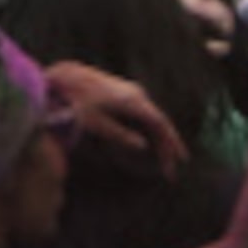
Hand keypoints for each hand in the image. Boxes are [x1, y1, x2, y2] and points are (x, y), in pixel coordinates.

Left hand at [43, 61, 184, 177]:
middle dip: (167, 146)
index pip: (160, 123)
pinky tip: (153, 144)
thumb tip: (143, 146)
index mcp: (133, 101)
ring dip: (160, 140)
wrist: (68, 77)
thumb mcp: (97, 123)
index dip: (171, 142)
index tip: (179, 160)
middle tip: (171, 170)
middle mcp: (137, 94)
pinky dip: (151, 131)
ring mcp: (133, 93)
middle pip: (159, 122)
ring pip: (153, 119)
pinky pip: (146, 115)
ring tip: (166, 160)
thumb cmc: (79, 102)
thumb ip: (120, 135)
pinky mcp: (127, 94)